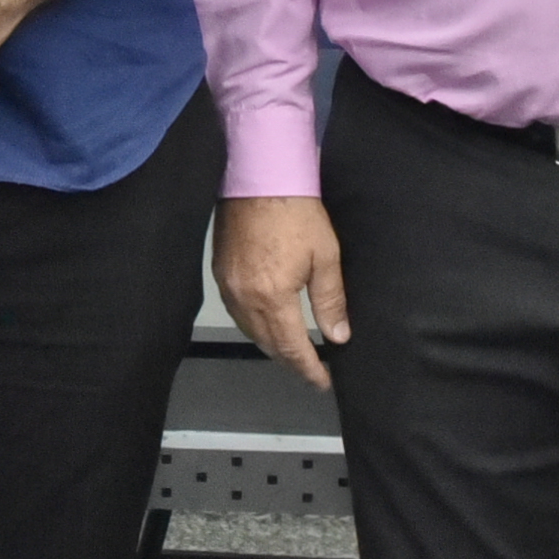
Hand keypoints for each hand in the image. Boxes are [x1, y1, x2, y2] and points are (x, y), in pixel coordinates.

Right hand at [215, 196, 348, 388]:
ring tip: (293, 350)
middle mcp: (244, 297)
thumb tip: (338, 336)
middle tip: (311, 370)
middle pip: (267, 344)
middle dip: (290, 361)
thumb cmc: (296, 211)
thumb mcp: (325, 256)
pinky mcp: (220, 271)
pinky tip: (268, 322)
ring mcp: (228, 285)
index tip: (323, 382)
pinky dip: (254, 325)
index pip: (292, 347)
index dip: (308, 369)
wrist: (259, 176)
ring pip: (249, 331)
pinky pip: (237, 312)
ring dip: (271, 345)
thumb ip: (330, 301)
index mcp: (272, 297)